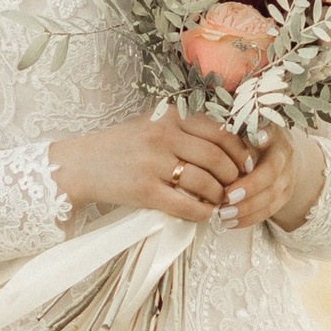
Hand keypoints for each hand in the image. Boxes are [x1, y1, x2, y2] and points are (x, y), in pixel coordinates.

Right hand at [50, 110, 253, 226]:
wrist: (83, 164)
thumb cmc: (123, 145)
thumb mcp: (153, 123)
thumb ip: (185, 126)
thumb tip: (230, 138)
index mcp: (169, 116)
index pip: (219, 130)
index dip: (239, 149)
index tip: (247, 162)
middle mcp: (163, 136)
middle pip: (216, 157)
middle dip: (233, 175)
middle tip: (237, 185)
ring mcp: (153, 164)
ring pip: (204, 182)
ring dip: (219, 196)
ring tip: (220, 201)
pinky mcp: (144, 191)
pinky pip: (184, 204)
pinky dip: (201, 212)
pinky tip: (205, 213)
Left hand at [219, 128, 326, 233]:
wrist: (277, 153)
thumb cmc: (248, 139)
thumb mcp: (241, 130)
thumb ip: (230, 136)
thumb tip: (210, 146)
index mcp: (272, 132)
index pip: (270, 134)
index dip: (263, 138)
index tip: (255, 140)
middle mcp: (284, 154)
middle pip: (271, 172)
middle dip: (249, 187)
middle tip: (226, 197)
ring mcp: (288, 176)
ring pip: (271, 196)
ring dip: (246, 208)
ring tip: (223, 214)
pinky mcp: (285, 196)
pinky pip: (269, 211)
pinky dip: (248, 219)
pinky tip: (229, 222)